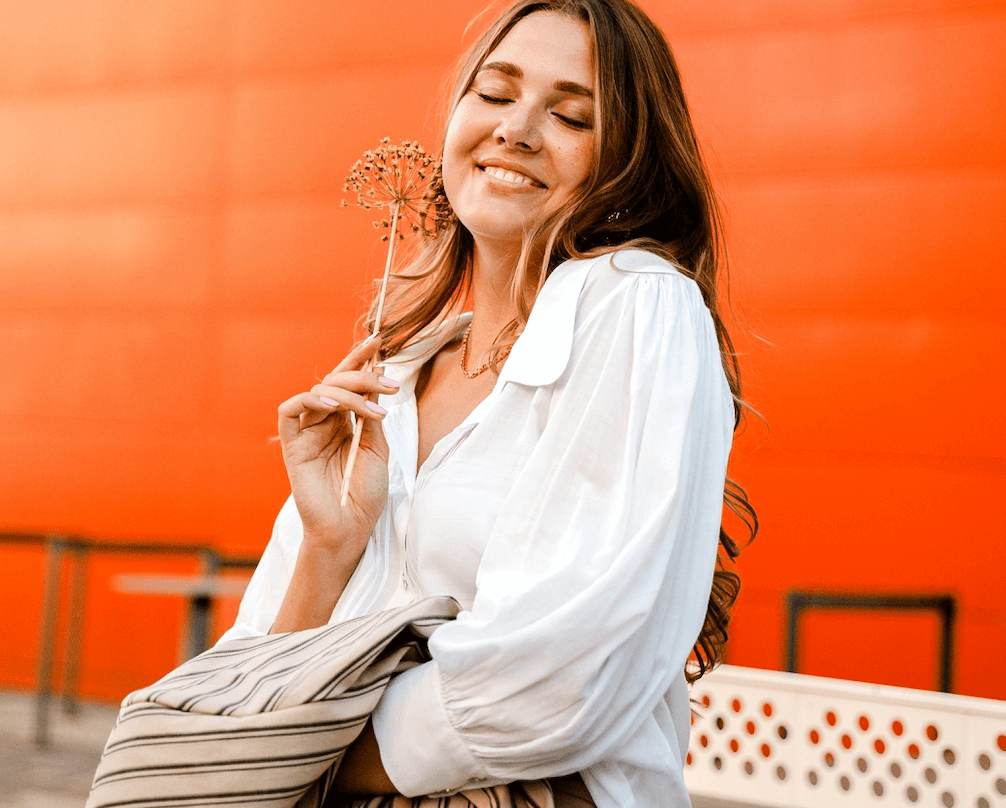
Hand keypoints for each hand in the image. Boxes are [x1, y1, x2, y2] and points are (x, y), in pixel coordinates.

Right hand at [277, 334, 396, 559]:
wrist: (350, 529)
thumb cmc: (365, 494)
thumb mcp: (378, 448)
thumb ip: (372, 414)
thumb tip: (376, 377)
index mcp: (345, 423)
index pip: (349, 382)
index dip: (360, 359)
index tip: (379, 341)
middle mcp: (324, 423)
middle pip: (335, 382)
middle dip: (363, 375)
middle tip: (388, 384)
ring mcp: (307, 433)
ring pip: (319, 392)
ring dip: (349, 392)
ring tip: (374, 410)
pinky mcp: (292, 446)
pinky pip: (290, 410)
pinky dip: (311, 400)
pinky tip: (336, 407)